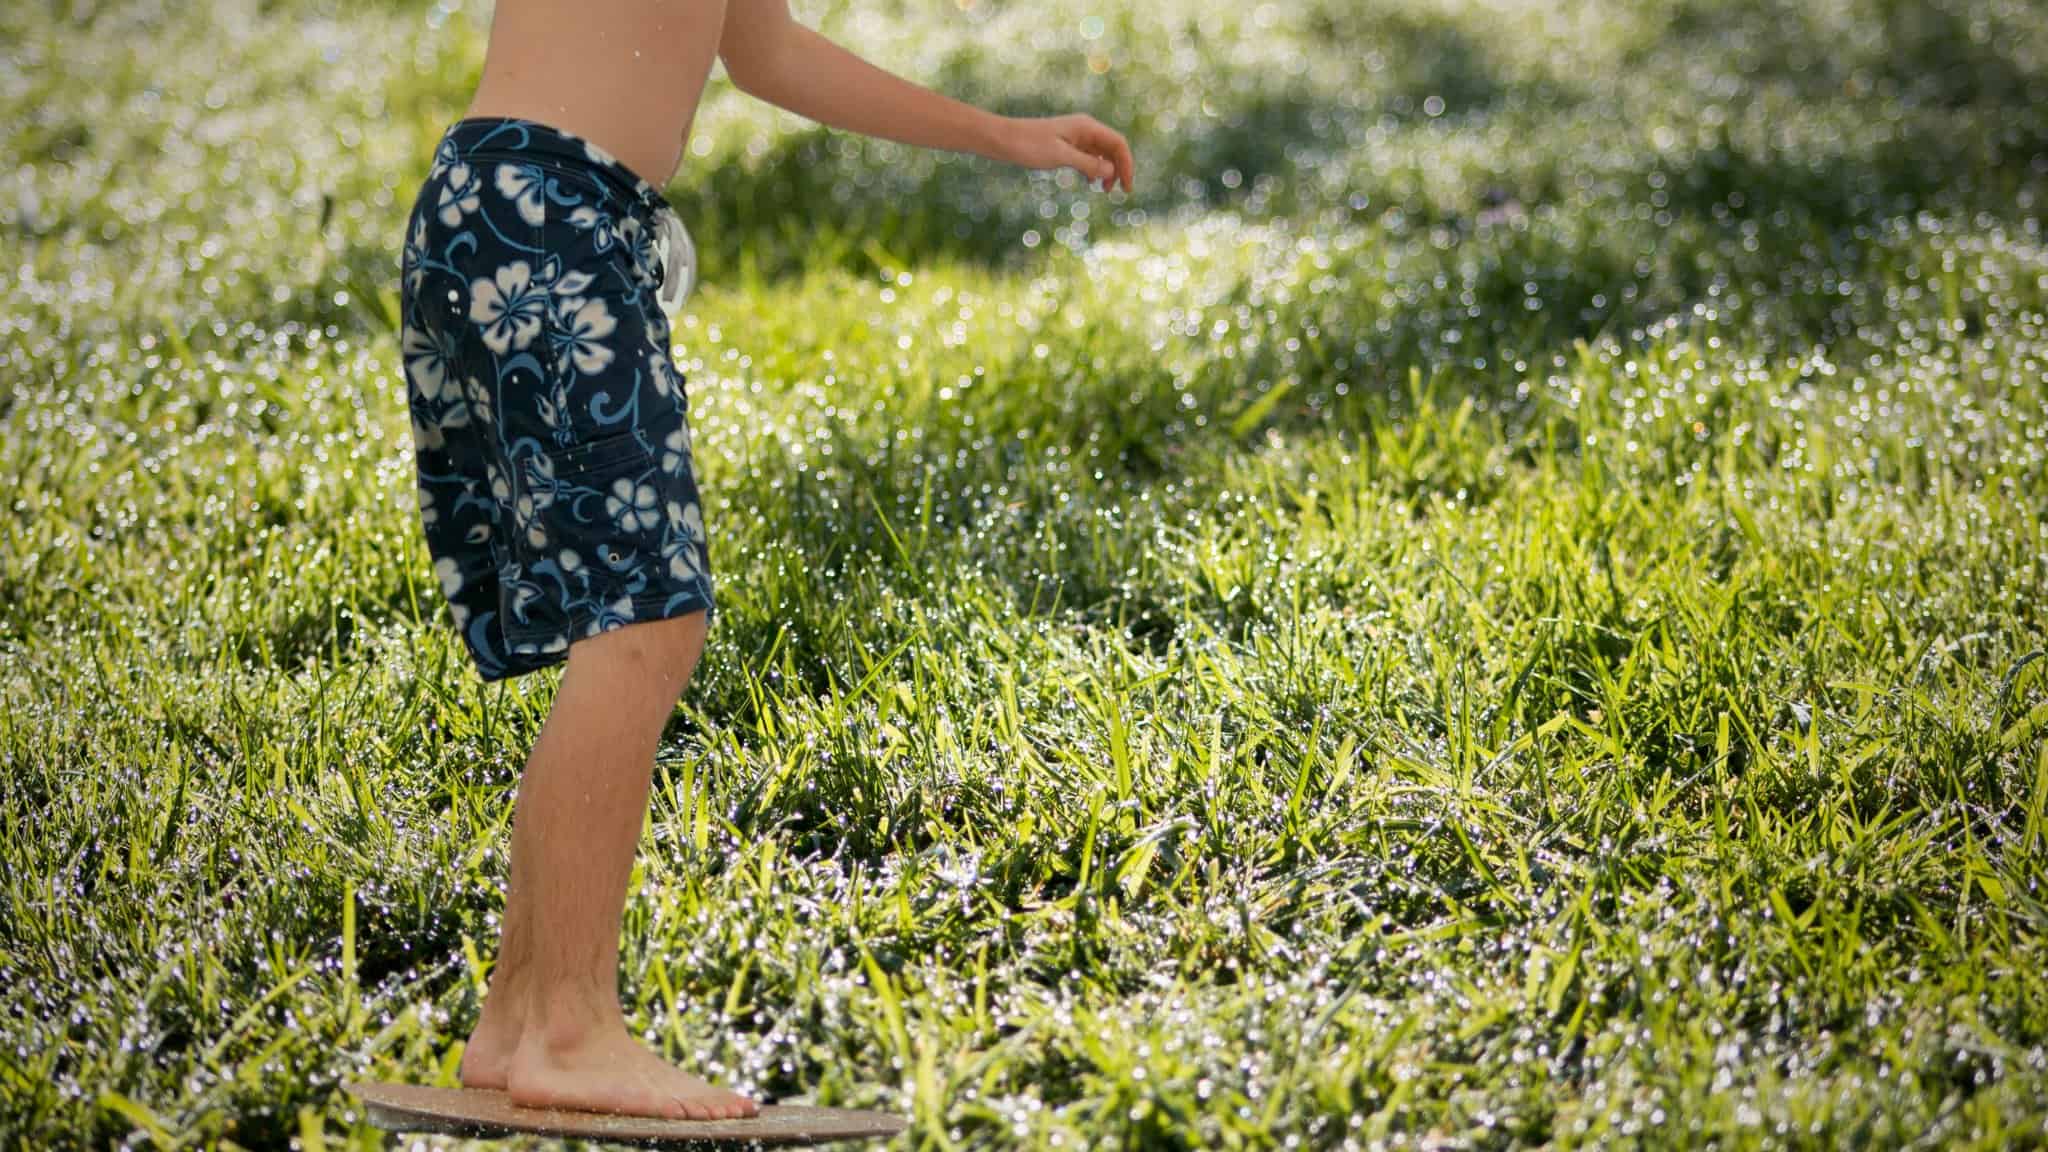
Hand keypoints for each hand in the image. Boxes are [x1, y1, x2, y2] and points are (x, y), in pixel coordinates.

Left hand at [996, 114, 1134, 192]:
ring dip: (1107, 170)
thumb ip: (1087, 163)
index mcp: (1086, 127)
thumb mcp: (1060, 156)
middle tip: (1118, 192)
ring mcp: (1075, 136)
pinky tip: (1090, 182)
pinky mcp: (1066, 144)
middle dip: (1119, 169)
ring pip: (1101, 153)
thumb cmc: (1029, 145)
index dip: (1127, 165)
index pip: (1118, 143)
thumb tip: (1111, 171)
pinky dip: (1093, 169)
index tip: (1126, 187)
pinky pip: (1088, 156)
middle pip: (1113, 148)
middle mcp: (1084, 129)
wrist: (1003, 139)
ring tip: (1103, 190)